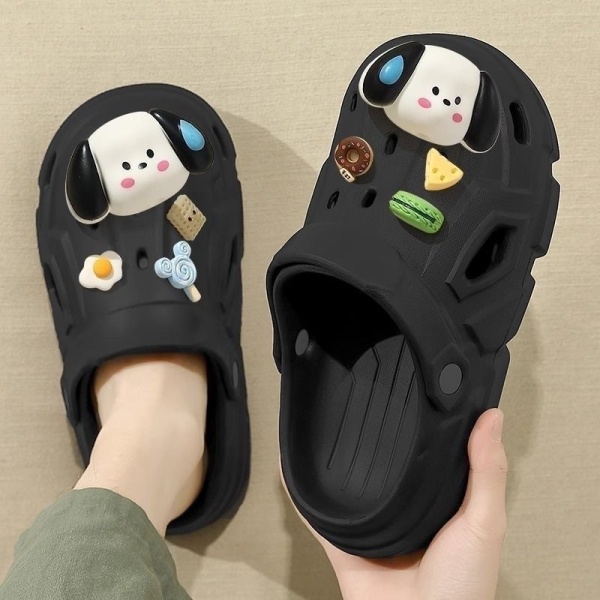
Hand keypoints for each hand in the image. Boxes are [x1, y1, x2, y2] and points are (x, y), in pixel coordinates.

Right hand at [291, 408, 507, 599]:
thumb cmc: (462, 589)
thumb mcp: (484, 524)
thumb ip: (487, 473)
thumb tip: (493, 417)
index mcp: (441, 503)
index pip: (432, 455)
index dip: (426, 426)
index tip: (416, 389)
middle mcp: (405, 511)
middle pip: (387, 469)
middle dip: (376, 440)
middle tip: (363, 398)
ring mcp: (372, 527)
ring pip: (350, 487)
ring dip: (336, 463)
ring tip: (324, 426)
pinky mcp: (344, 544)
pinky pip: (317, 516)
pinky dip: (300, 496)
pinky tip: (288, 470)